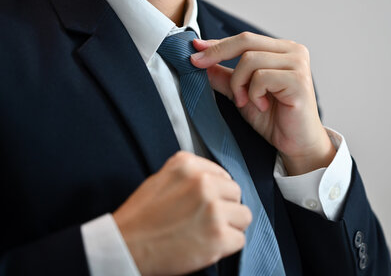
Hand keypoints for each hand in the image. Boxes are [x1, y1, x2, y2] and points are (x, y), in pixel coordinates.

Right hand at [112, 151, 251, 275]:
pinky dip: (226, 247)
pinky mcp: (218, 236)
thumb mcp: (161, 177)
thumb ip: (190, 172)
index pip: (224, 176)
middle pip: (236, 194)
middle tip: (205, 220)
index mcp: (188, 165)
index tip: (206, 203)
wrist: (125, 246)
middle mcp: (203, 183)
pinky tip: (206, 246)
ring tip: (208, 233)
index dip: (217, 193)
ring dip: (230, 227)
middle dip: (225, 208)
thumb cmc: (141, 217)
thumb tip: (217, 179)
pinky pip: (239, 240)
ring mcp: (212, 210)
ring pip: (244, 216)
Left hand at [191, 32, 335, 174]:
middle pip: (246, 41)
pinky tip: (263, 105)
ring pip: (250, 59)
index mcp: (282, 49)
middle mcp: (293, 51)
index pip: (244, 39)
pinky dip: (254, 93)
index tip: (194, 47)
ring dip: (239, 84)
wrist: (296, 143)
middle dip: (217, 53)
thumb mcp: (242, 93)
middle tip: (198, 65)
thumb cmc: (274, 118)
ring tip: (246, 101)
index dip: (217, 43)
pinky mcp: (299, 79)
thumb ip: (224, 77)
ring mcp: (298, 63)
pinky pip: (261, 77)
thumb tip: (199, 61)